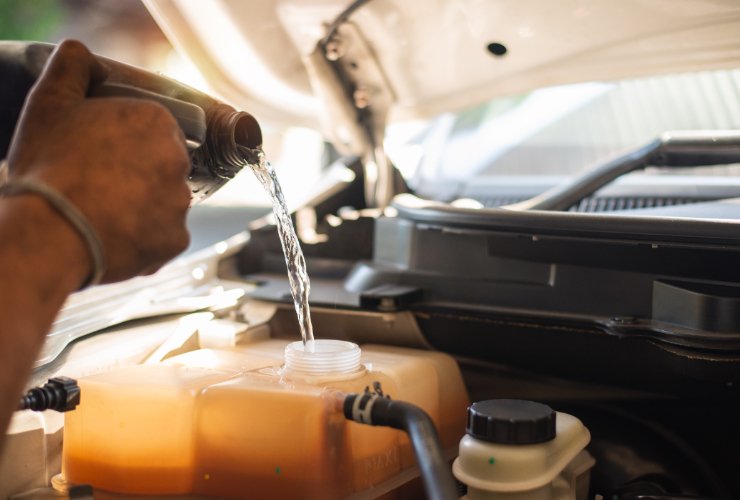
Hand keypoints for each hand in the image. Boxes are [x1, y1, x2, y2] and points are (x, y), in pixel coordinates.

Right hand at [7, 40, 190, 282]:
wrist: (52, 232)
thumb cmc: (51, 168)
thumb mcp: (51, 103)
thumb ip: (71, 68)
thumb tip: (81, 54)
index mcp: (157, 121)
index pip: (151, 128)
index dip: (124, 141)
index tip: (101, 154)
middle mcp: (178, 160)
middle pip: (160, 164)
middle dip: (136, 172)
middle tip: (99, 183)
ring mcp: (180, 202)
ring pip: (163, 201)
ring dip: (141, 206)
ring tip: (101, 211)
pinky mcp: (176, 239)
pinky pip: (164, 237)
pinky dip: (144, 238)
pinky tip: (114, 234)